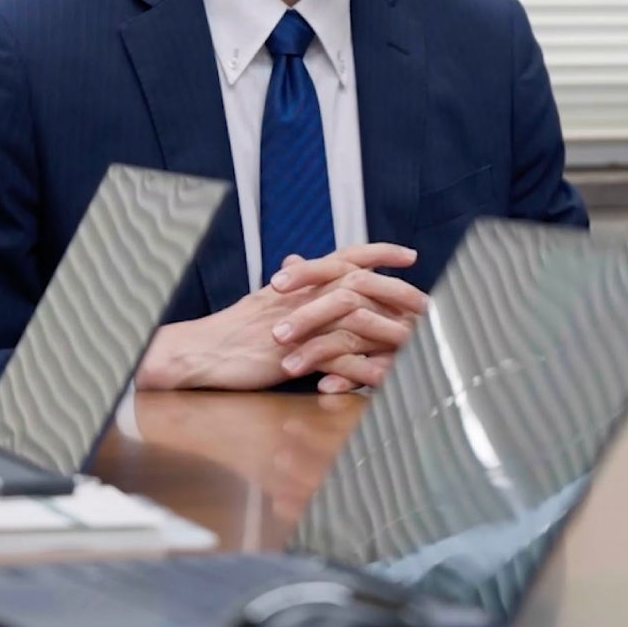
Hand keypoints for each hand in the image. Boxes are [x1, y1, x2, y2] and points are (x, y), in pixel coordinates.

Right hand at [136, 242, 425, 391]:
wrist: (201, 352)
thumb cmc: (230, 330)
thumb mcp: (263, 301)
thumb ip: (289, 286)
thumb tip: (299, 264)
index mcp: (298, 283)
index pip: (345, 256)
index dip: (378, 253)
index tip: (408, 254)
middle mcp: (303, 296)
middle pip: (360, 283)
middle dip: (397, 287)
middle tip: (426, 296)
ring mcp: (299, 323)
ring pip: (354, 317)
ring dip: (388, 327)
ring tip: (416, 337)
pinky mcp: (294, 352)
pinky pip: (334, 356)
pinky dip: (361, 364)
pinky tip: (382, 373)